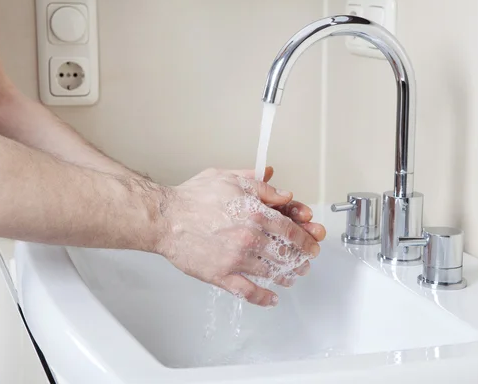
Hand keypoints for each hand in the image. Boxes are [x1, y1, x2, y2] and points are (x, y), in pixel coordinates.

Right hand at [155, 168, 324, 306]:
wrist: (165, 218)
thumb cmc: (193, 197)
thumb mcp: (230, 179)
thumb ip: (261, 185)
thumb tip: (283, 193)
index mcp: (256, 213)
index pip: (292, 230)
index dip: (307, 239)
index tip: (312, 244)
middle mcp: (250, 237)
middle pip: (287, 253)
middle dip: (301, 259)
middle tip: (305, 262)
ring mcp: (237, 259)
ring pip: (272, 272)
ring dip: (287, 276)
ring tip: (292, 278)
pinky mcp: (221, 275)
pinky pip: (248, 291)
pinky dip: (263, 298)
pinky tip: (271, 299)